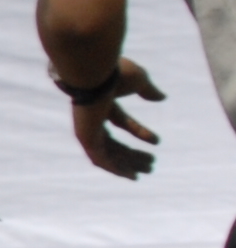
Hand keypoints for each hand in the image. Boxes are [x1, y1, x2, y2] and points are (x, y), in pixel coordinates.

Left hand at [73, 59, 164, 178]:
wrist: (93, 72)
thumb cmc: (115, 71)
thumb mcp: (138, 80)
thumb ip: (148, 90)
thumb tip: (161, 97)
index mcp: (102, 103)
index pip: (122, 122)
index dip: (140, 133)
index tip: (157, 141)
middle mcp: (92, 118)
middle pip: (113, 142)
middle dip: (132, 154)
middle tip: (151, 164)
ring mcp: (87, 128)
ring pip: (109, 153)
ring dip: (128, 163)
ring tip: (148, 170)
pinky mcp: (85, 137)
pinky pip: (100, 159)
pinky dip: (114, 168)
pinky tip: (130, 175)